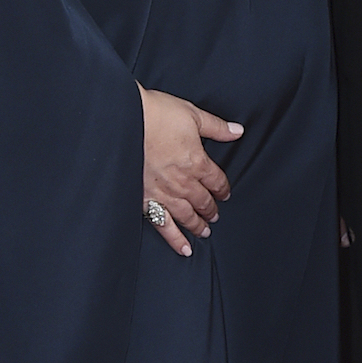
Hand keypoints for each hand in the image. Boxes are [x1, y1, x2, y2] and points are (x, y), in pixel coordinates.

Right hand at [140, 87, 242, 256]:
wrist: (124, 121)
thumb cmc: (155, 114)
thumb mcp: (192, 115)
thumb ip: (217, 127)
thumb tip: (238, 131)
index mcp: (196, 161)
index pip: (217, 181)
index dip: (223, 188)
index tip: (225, 193)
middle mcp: (183, 182)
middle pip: (203, 201)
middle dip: (211, 209)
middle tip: (215, 215)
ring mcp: (164, 193)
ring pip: (187, 216)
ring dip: (198, 225)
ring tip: (205, 232)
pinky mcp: (145, 200)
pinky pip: (164, 225)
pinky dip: (175, 239)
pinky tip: (184, 249)